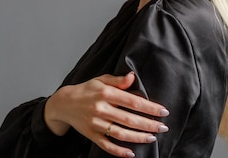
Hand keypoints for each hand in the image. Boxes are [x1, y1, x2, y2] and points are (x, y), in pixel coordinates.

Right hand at [44, 72, 169, 156]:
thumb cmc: (86, 90)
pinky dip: (119, 151)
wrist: (64, 103)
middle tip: (163, 127)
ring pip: (120, 133)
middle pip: (129, 119)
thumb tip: (132, 77)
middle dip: (148, 124)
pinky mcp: (91, 135)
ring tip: (152, 138)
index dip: (149, 107)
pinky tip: (131, 153)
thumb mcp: (101, 80)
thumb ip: (118, 80)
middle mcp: (101, 109)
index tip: (163, 111)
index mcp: (106, 93)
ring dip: (138, 137)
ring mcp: (96, 123)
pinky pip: (106, 145)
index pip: (132, 101)